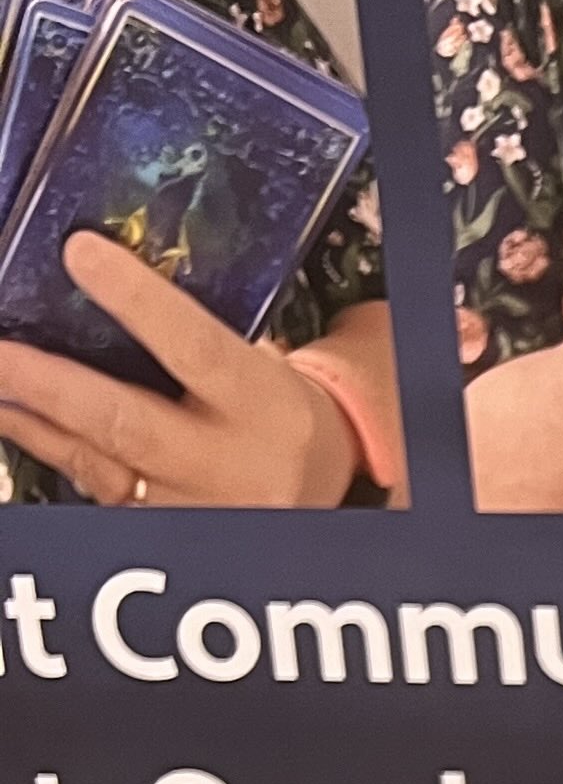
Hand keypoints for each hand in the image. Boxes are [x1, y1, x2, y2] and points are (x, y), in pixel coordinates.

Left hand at [0, 231, 358, 505]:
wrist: (311, 495)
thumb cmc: (275, 415)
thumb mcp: (260, 368)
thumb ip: (193, 337)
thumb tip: (101, 276)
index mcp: (261, 406)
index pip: (195, 348)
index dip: (138, 302)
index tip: (82, 252)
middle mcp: (223, 464)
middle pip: (124, 421)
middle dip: (49, 383)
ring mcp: (185, 507)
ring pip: (92, 459)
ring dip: (29, 414)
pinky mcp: (154, 531)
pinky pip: (87, 484)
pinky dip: (41, 443)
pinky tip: (10, 413)